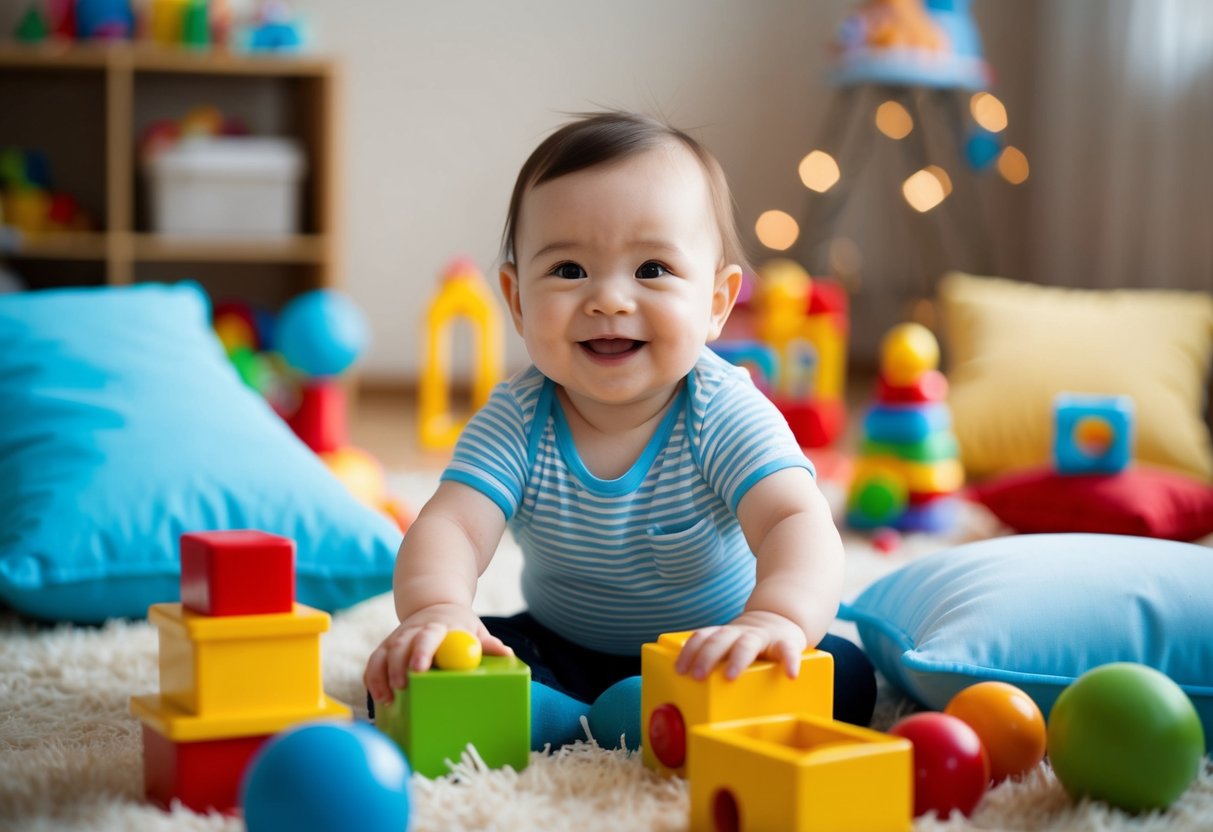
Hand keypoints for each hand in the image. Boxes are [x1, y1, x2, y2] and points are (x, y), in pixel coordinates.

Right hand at [363, 603, 512, 703]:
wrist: (435, 606)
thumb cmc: (458, 626)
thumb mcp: (475, 630)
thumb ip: (488, 643)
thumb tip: (506, 654)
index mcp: (438, 626)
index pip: (428, 635)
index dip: (422, 651)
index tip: (419, 668)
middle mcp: (413, 630)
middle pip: (401, 645)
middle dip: (397, 666)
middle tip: (400, 687)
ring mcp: (397, 638)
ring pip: (383, 653)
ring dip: (381, 676)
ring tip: (386, 698)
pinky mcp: (385, 647)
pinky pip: (374, 661)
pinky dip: (372, 678)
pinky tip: (377, 696)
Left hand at [674, 611, 807, 680]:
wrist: (781, 619)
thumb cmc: (747, 642)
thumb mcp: (728, 645)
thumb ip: (710, 658)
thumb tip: (683, 687)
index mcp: (724, 634)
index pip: (703, 636)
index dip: (689, 651)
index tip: (679, 670)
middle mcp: (741, 633)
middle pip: (720, 640)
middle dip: (706, 656)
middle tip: (696, 676)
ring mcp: (763, 637)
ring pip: (747, 643)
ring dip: (737, 659)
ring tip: (730, 677)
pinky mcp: (787, 643)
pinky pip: (788, 651)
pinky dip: (790, 662)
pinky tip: (791, 675)